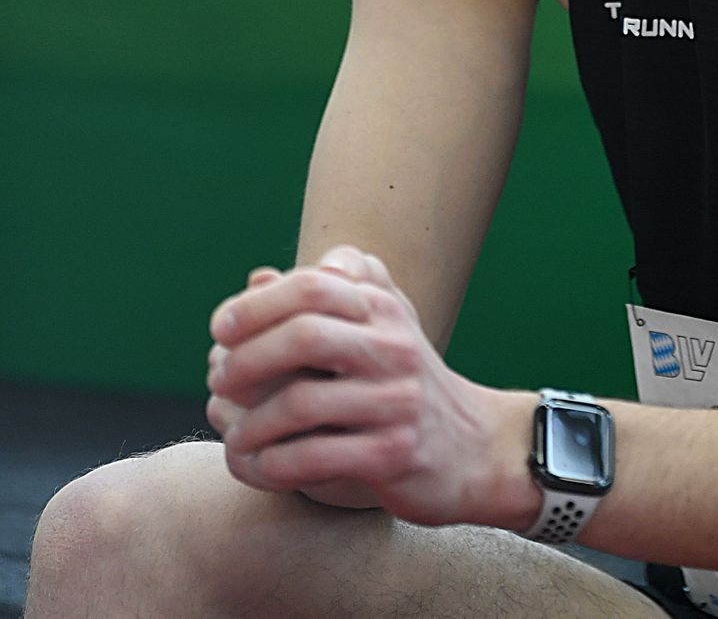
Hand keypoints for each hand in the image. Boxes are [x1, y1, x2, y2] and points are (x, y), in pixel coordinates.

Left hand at [206, 246, 535, 527]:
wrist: (474, 446)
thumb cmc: (404, 382)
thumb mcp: (377, 327)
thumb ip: (323, 297)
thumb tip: (256, 277)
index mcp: (383, 308)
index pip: (314, 285)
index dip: (258, 304)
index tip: (222, 328)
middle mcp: (394, 345)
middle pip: (305, 335)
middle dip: (246, 359)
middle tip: (219, 379)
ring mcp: (396, 400)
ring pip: (302, 402)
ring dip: (249, 422)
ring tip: (234, 433)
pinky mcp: (394, 454)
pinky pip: (314, 457)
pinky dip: (272, 464)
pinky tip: (259, 465)